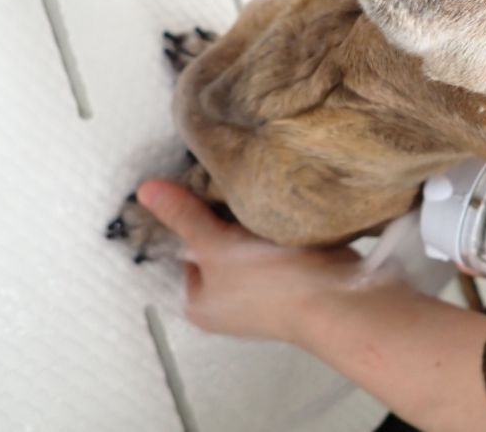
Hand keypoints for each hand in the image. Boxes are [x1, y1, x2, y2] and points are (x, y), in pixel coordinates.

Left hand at [137, 179, 363, 343]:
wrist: (339, 298)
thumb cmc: (270, 282)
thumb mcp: (217, 246)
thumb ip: (184, 217)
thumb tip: (145, 190)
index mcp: (200, 303)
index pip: (182, 250)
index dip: (188, 216)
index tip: (198, 184)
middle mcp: (229, 304)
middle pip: (216, 246)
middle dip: (222, 216)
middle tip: (227, 182)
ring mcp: (264, 294)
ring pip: (247, 244)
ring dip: (251, 220)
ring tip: (253, 188)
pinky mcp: (295, 280)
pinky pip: (276, 245)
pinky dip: (276, 227)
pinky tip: (279, 206)